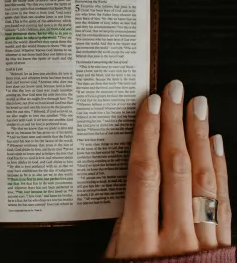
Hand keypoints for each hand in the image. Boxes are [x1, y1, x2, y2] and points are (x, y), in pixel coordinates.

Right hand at [106, 80, 230, 258]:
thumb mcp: (113, 260)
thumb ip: (122, 225)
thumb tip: (129, 185)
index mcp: (139, 240)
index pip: (145, 173)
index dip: (146, 135)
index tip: (148, 104)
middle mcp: (175, 237)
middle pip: (176, 168)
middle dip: (174, 124)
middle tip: (174, 91)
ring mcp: (203, 242)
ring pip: (204, 179)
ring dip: (200, 137)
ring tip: (196, 106)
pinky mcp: (224, 248)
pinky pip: (225, 200)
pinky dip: (221, 169)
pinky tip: (216, 144)